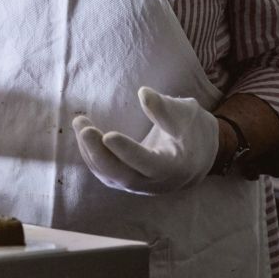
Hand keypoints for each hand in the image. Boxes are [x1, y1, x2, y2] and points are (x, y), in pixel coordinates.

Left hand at [73, 86, 217, 194]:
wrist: (199, 155)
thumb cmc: (192, 129)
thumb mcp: (187, 113)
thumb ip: (165, 107)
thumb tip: (143, 93)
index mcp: (175, 167)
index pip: (148, 163)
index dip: (127, 151)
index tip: (108, 136)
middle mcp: (156, 182)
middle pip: (123, 175)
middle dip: (99, 153)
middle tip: (83, 127)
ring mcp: (140, 184)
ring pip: (111, 176)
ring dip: (90, 151)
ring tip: (80, 122)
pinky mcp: (128, 180)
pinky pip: (107, 173)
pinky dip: (92, 155)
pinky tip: (83, 134)